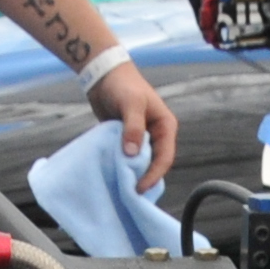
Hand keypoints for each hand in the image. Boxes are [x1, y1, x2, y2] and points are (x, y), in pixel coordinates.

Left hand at [89, 58, 180, 195]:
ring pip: (141, 163)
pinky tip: (114, 177)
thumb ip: (133, 128)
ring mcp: (142, 138)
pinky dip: (122, 167)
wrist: (104, 74)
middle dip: (144, 178)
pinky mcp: (127, 140)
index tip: (139, 188)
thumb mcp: (131, 103)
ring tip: (122, 189)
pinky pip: (127, 158)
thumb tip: (132, 154)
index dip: (153, 175)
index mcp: (165, 126)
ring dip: (132, 174)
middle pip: (154, 164)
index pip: (165, 157)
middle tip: (130, 194)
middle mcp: (156, 135)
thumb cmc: (122, 85)